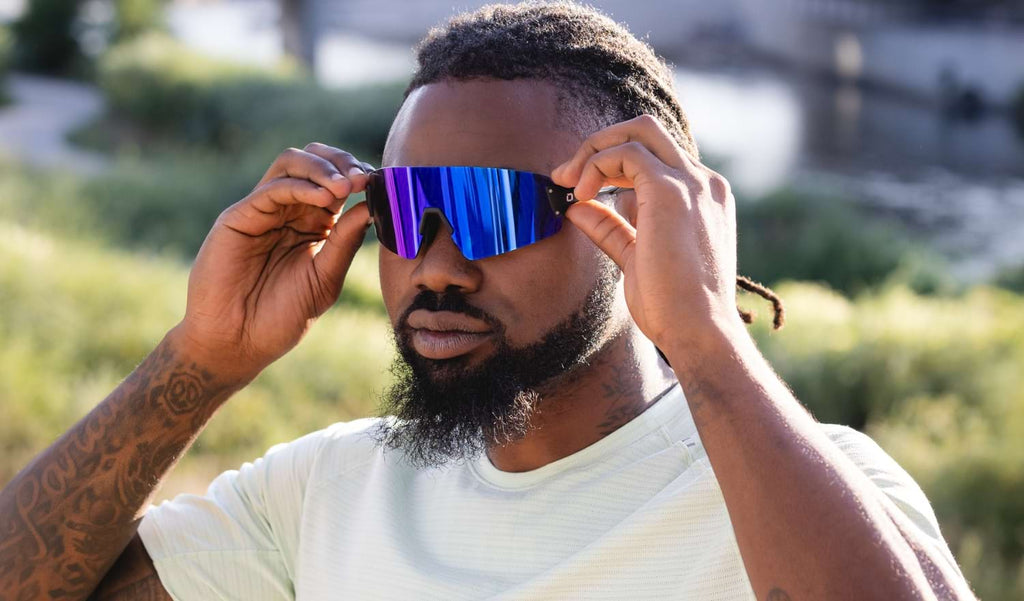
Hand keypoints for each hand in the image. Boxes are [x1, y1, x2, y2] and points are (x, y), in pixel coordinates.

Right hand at [173, 143, 373, 384]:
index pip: (337, 182)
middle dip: (342, 162)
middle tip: (363, 177)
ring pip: (291, 163)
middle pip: (314, 161)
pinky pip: (272, 188)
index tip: (381, 184)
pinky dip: (301, 186)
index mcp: (312, 224)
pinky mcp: (239, 217)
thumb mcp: (325, 279)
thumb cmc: (281, 317)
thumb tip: (371, 207)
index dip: (358, 177)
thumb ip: (345, 243)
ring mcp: (263, 210)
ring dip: (323, 167)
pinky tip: (324, 199)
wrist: (238, 343)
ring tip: (346, 185)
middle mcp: (288, 210)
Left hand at [551, 115, 744, 352]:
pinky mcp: (672, 190)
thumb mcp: (636, 258)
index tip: (578, 187)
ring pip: (637, 132)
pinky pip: (626, 153)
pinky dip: (596, 165)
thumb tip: (577, 209)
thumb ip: (611, 229)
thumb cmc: (674, 308)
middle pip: (647, 130)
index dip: (611, 163)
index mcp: (702, 198)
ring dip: (593, 151)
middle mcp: (703, 183)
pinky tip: (582, 194)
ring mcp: (691, 183)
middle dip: (600, 143)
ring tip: (569, 185)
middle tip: (567, 174)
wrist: (699, 331)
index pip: (654, 157)